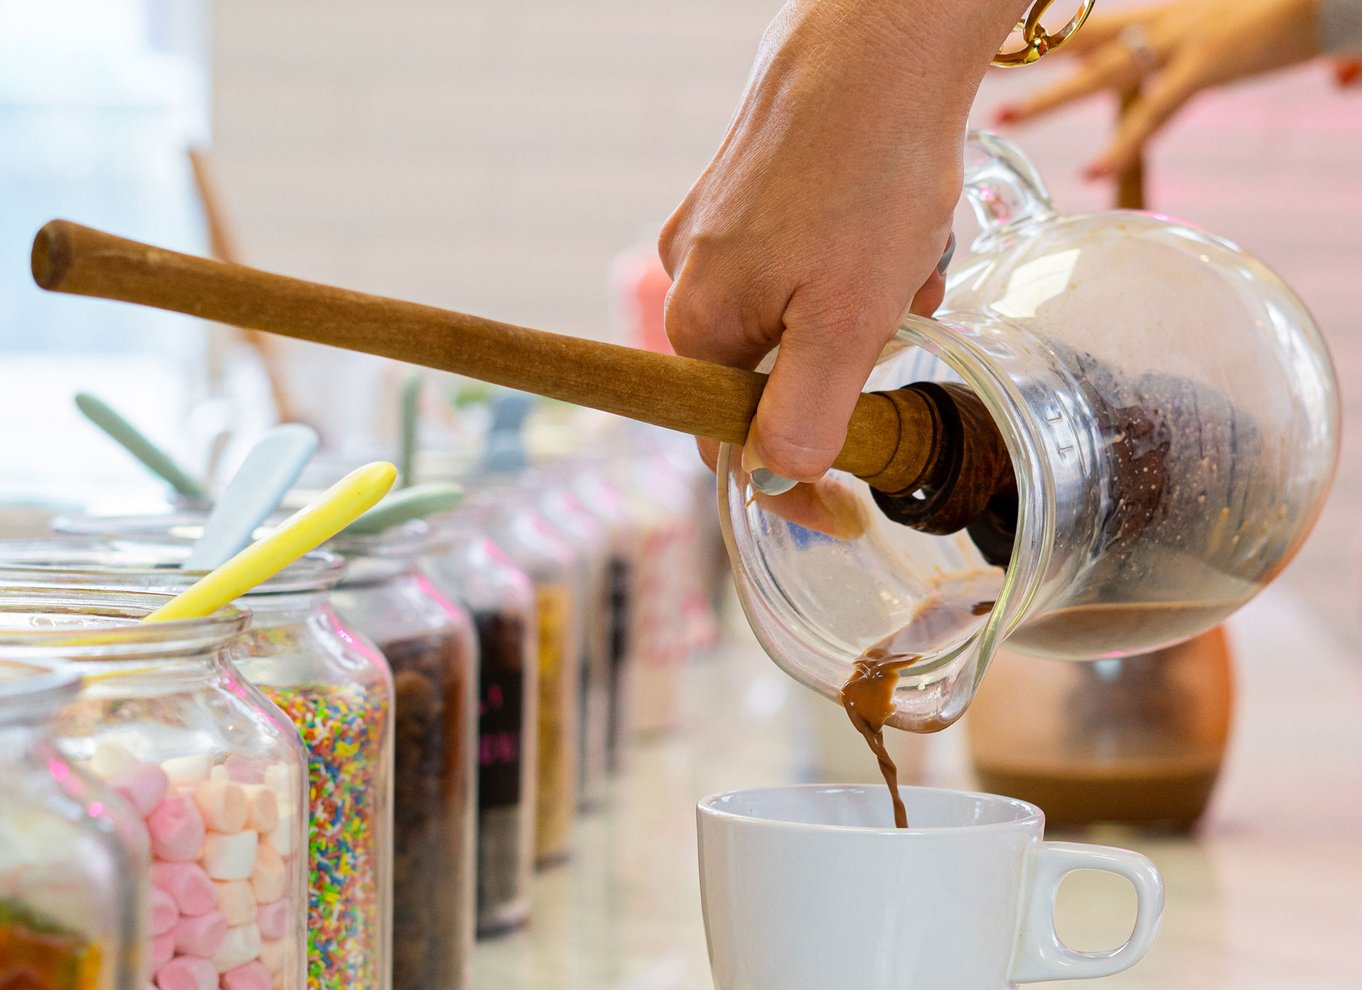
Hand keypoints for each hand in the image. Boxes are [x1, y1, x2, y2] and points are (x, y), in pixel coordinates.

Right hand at [661, 0, 1025, 490]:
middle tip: (904, 332)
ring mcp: (717, 232)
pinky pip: (804, 265)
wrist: (880, 39)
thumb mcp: (847, 320)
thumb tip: (775, 481)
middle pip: (769, 378)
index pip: (729, 445)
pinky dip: (857, 268)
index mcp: (701, 324)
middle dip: (845, 374)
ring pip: (796, 319)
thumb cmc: (866, 174)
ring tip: (911, 268)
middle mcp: (692, 280)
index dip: (794, 484)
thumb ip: (805, 413)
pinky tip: (900, 234)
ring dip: (861, 318)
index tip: (851, 511)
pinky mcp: (750, 193)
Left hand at [995, 0, 1324, 178]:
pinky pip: (1152, 113)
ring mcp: (1177, 44)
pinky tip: (1091, 172)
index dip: (1047, 36)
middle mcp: (1159, 25)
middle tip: (981, 76)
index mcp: (1160, 17)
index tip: (1006, 48)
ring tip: (1004, 119)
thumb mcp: (1216, 33)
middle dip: (1027, 60)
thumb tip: (1176, 76)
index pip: (1091, 26)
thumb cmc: (1277, 15)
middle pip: (1078, 44)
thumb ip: (1184, 60)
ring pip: (1096, 73)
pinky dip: (1121, 146)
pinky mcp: (1203, 67)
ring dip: (1047, 98)